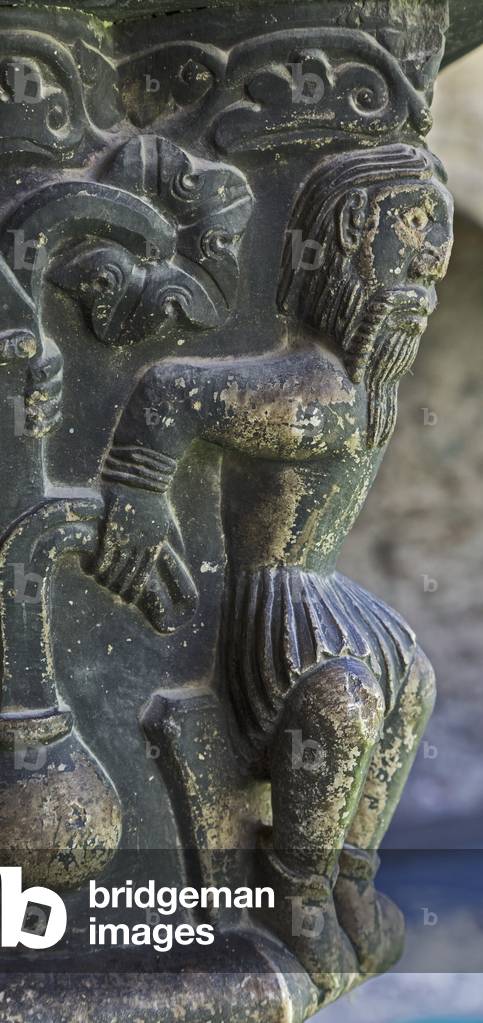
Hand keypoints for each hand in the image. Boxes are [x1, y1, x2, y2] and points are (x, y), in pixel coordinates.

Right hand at [91, 486, 197, 631]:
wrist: (142, 476)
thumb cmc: (154, 498)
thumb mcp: (167, 522)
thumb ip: (171, 540)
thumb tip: (180, 556)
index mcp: (156, 544)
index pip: (144, 574)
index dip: (135, 588)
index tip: (128, 596)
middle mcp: (142, 545)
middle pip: (130, 574)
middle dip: (120, 587)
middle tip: (112, 592)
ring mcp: (127, 537)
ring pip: (116, 567)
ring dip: (107, 578)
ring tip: (100, 581)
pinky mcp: (113, 528)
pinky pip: (105, 554)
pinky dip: (99, 565)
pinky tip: (93, 569)